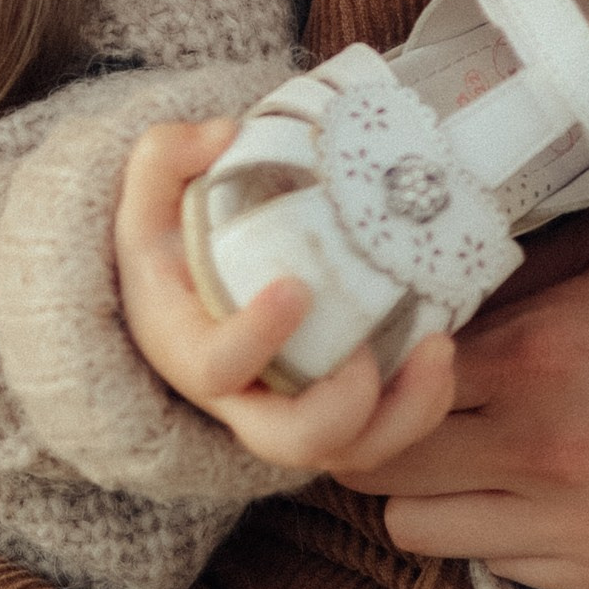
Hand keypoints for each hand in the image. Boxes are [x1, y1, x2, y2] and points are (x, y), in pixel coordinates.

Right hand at [112, 118, 459, 476]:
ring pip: (350, 453)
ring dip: (404, 415)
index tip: (295, 288)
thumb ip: (165, 156)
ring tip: (437, 350)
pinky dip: (421, 406)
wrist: (182, 292)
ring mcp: (292, 412)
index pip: (215, 367)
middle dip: (341, 406)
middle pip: (290, 441)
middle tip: (367, 351)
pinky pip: (384, 435)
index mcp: (187, 348)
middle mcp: (241, 398)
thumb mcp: (148, 196)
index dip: (255, 339)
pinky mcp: (337, 411)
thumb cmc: (170, 245)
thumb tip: (223, 135)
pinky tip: (440, 353)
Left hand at [330, 193, 588, 588]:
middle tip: (399, 397)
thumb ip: (512, 261)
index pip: (372, 389)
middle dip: (374, 431)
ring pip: (425, 537)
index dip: (356, 365)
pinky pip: (508, 571)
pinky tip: (544, 477)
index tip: (365, 343)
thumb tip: (420, 268)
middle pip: (375, 476)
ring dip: (429, 488)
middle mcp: (550, 458)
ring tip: (470, 440)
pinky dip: (502, 530)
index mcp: (537, 357)